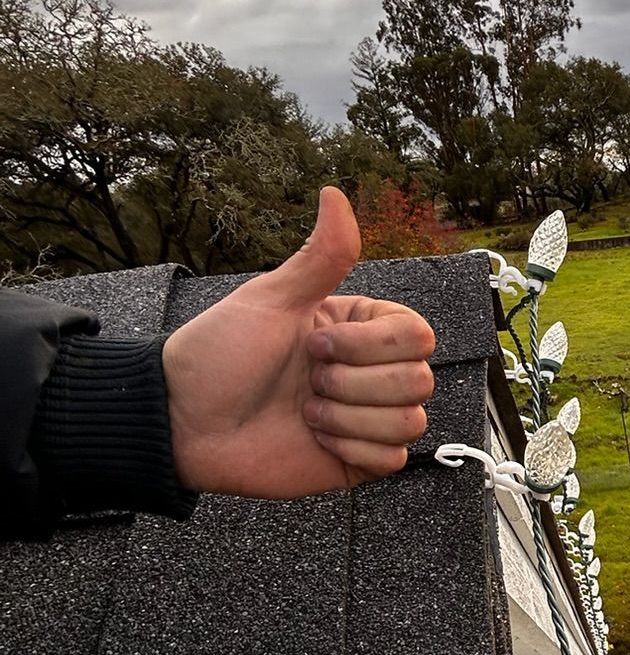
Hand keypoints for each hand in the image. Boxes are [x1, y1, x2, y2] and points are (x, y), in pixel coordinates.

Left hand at [162, 187, 436, 496]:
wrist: (185, 421)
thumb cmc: (220, 355)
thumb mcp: (272, 299)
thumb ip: (320, 255)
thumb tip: (334, 193)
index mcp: (359, 330)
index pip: (417, 335)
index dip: (370, 346)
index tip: (314, 344)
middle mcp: (370, 372)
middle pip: (419, 379)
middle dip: (352, 383)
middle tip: (306, 380)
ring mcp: (367, 419)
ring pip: (410, 421)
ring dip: (347, 417)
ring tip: (305, 411)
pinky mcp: (358, 461)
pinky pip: (393, 458)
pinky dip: (351, 449)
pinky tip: (315, 439)